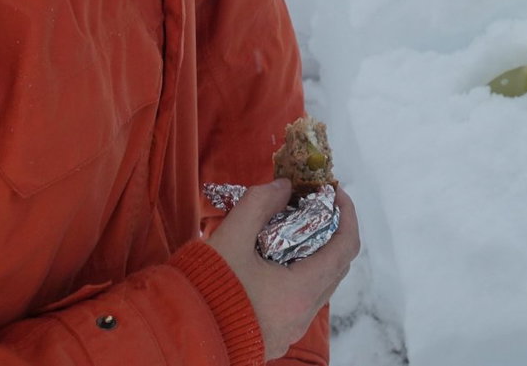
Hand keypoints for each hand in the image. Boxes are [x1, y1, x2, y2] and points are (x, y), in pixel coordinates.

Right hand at [207, 177, 360, 358]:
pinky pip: (299, 303)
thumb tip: (284, 188)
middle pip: (336, 268)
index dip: (347, 214)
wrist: (179, 336)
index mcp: (301, 291)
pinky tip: (274, 260)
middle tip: (312, 206)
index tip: (334, 192)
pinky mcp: (274, 338)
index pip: (345, 247)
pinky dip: (299, 276)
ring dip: (314, 256)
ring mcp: (289, 330)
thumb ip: (259, 204)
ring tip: (290, 229)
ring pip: (318, 287)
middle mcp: (302, 315)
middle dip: (331, 232)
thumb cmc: (205, 288)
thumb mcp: (230, 237)